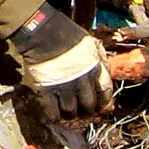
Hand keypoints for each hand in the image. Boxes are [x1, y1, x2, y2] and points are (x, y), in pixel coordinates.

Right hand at [1, 4, 113, 121]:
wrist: (42, 31)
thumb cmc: (66, 34)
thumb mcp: (90, 42)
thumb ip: (99, 57)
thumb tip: (106, 70)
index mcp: (94, 68)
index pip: (105, 92)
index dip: (104, 102)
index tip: (101, 105)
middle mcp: (82, 80)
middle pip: (89, 106)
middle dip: (87, 112)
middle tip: (84, 113)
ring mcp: (64, 86)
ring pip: (71, 111)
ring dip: (71, 115)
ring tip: (69, 114)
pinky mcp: (47, 90)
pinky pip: (52, 111)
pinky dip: (54, 116)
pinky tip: (55, 115)